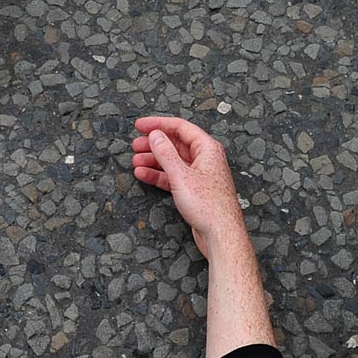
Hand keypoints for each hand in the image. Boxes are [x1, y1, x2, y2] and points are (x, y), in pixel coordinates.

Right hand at [132, 115, 249, 258]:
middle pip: (175, 144)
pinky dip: (158, 175)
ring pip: (173, 161)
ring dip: (153, 160)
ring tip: (136, 160)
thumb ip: (166, 153)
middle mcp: (205, 158)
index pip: (180, 127)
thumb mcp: (181, 176)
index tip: (140, 125)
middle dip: (154, 144)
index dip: (158, 124)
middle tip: (136, 144)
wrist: (221, 234)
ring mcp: (200, 174)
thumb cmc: (209, 206)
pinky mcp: (194, 189)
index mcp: (207, 148)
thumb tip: (156, 135)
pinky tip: (144, 174)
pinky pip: (173, 176)